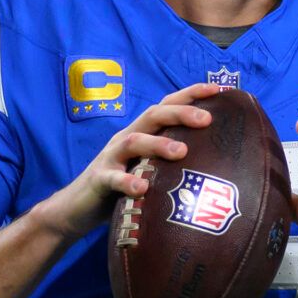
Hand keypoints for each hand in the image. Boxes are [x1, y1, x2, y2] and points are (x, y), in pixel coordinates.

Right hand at [32, 84, 221, 239]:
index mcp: (143, 134)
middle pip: (153, 115)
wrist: (78, 208)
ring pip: (133, 141)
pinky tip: (142, 188)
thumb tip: (219, 165)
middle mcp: (127, 139)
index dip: (190, 94)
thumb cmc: (124, 188)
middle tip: (206, 119)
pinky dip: (127, 182)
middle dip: (180, 113)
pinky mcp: (99, 180)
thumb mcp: (151, 169)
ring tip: (181, 152)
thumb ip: (175, 163)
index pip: (167, 106)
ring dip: (158, 144)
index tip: (219, 89)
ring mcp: (111, 158)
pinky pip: (112, 179)